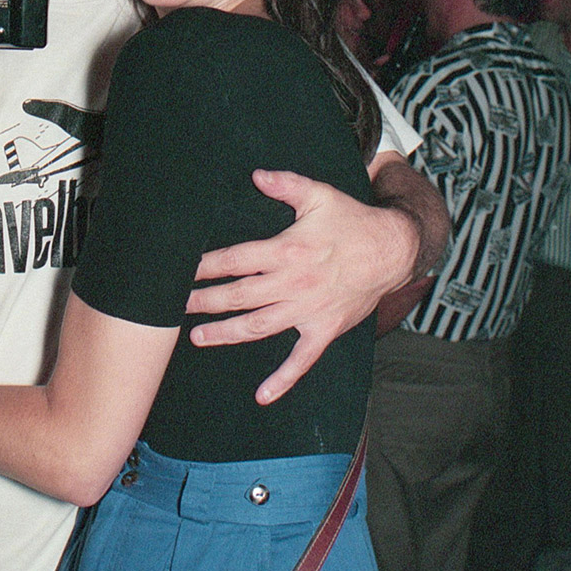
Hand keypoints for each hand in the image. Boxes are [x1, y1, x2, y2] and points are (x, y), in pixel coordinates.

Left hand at [186, 168, 417, 404]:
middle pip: (239, 296)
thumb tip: (256, 175)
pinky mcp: (324, 330)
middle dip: (205, 301)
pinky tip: (262, 395)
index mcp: (288, 250)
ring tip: (199, 337)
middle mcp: (294, 283)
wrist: (393, 250)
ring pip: (258, 326)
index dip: (207, 266)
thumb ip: (287, 185)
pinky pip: (302, 361)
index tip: (184, 271)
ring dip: (226, 333)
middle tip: (176, 305)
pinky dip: (283, 380)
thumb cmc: (353, 222)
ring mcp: (308, 310)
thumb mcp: (320, 196)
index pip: (237, 260)